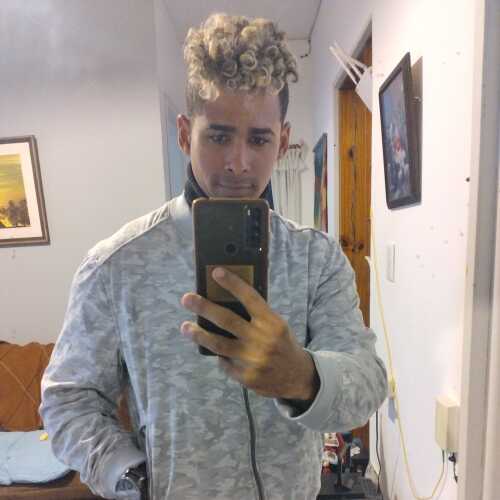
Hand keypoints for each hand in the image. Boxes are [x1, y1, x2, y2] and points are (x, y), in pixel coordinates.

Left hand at [180, 267, 318, 400]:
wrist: (297, 377)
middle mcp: (262, 339)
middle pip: (226, 320)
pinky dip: (218, 355)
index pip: (250, 298)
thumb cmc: (282, 344)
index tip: (216, 272)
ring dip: (199, 334)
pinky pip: (224, 362)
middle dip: (204, 308)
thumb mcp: (277, 325)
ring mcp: (253, 360)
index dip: (232, 284)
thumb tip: (225, 301)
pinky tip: (212, 349)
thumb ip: (257, 316)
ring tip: (185, 327)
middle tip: (187, 299)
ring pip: (218, 344)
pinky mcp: (246, 377)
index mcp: (272, 322)